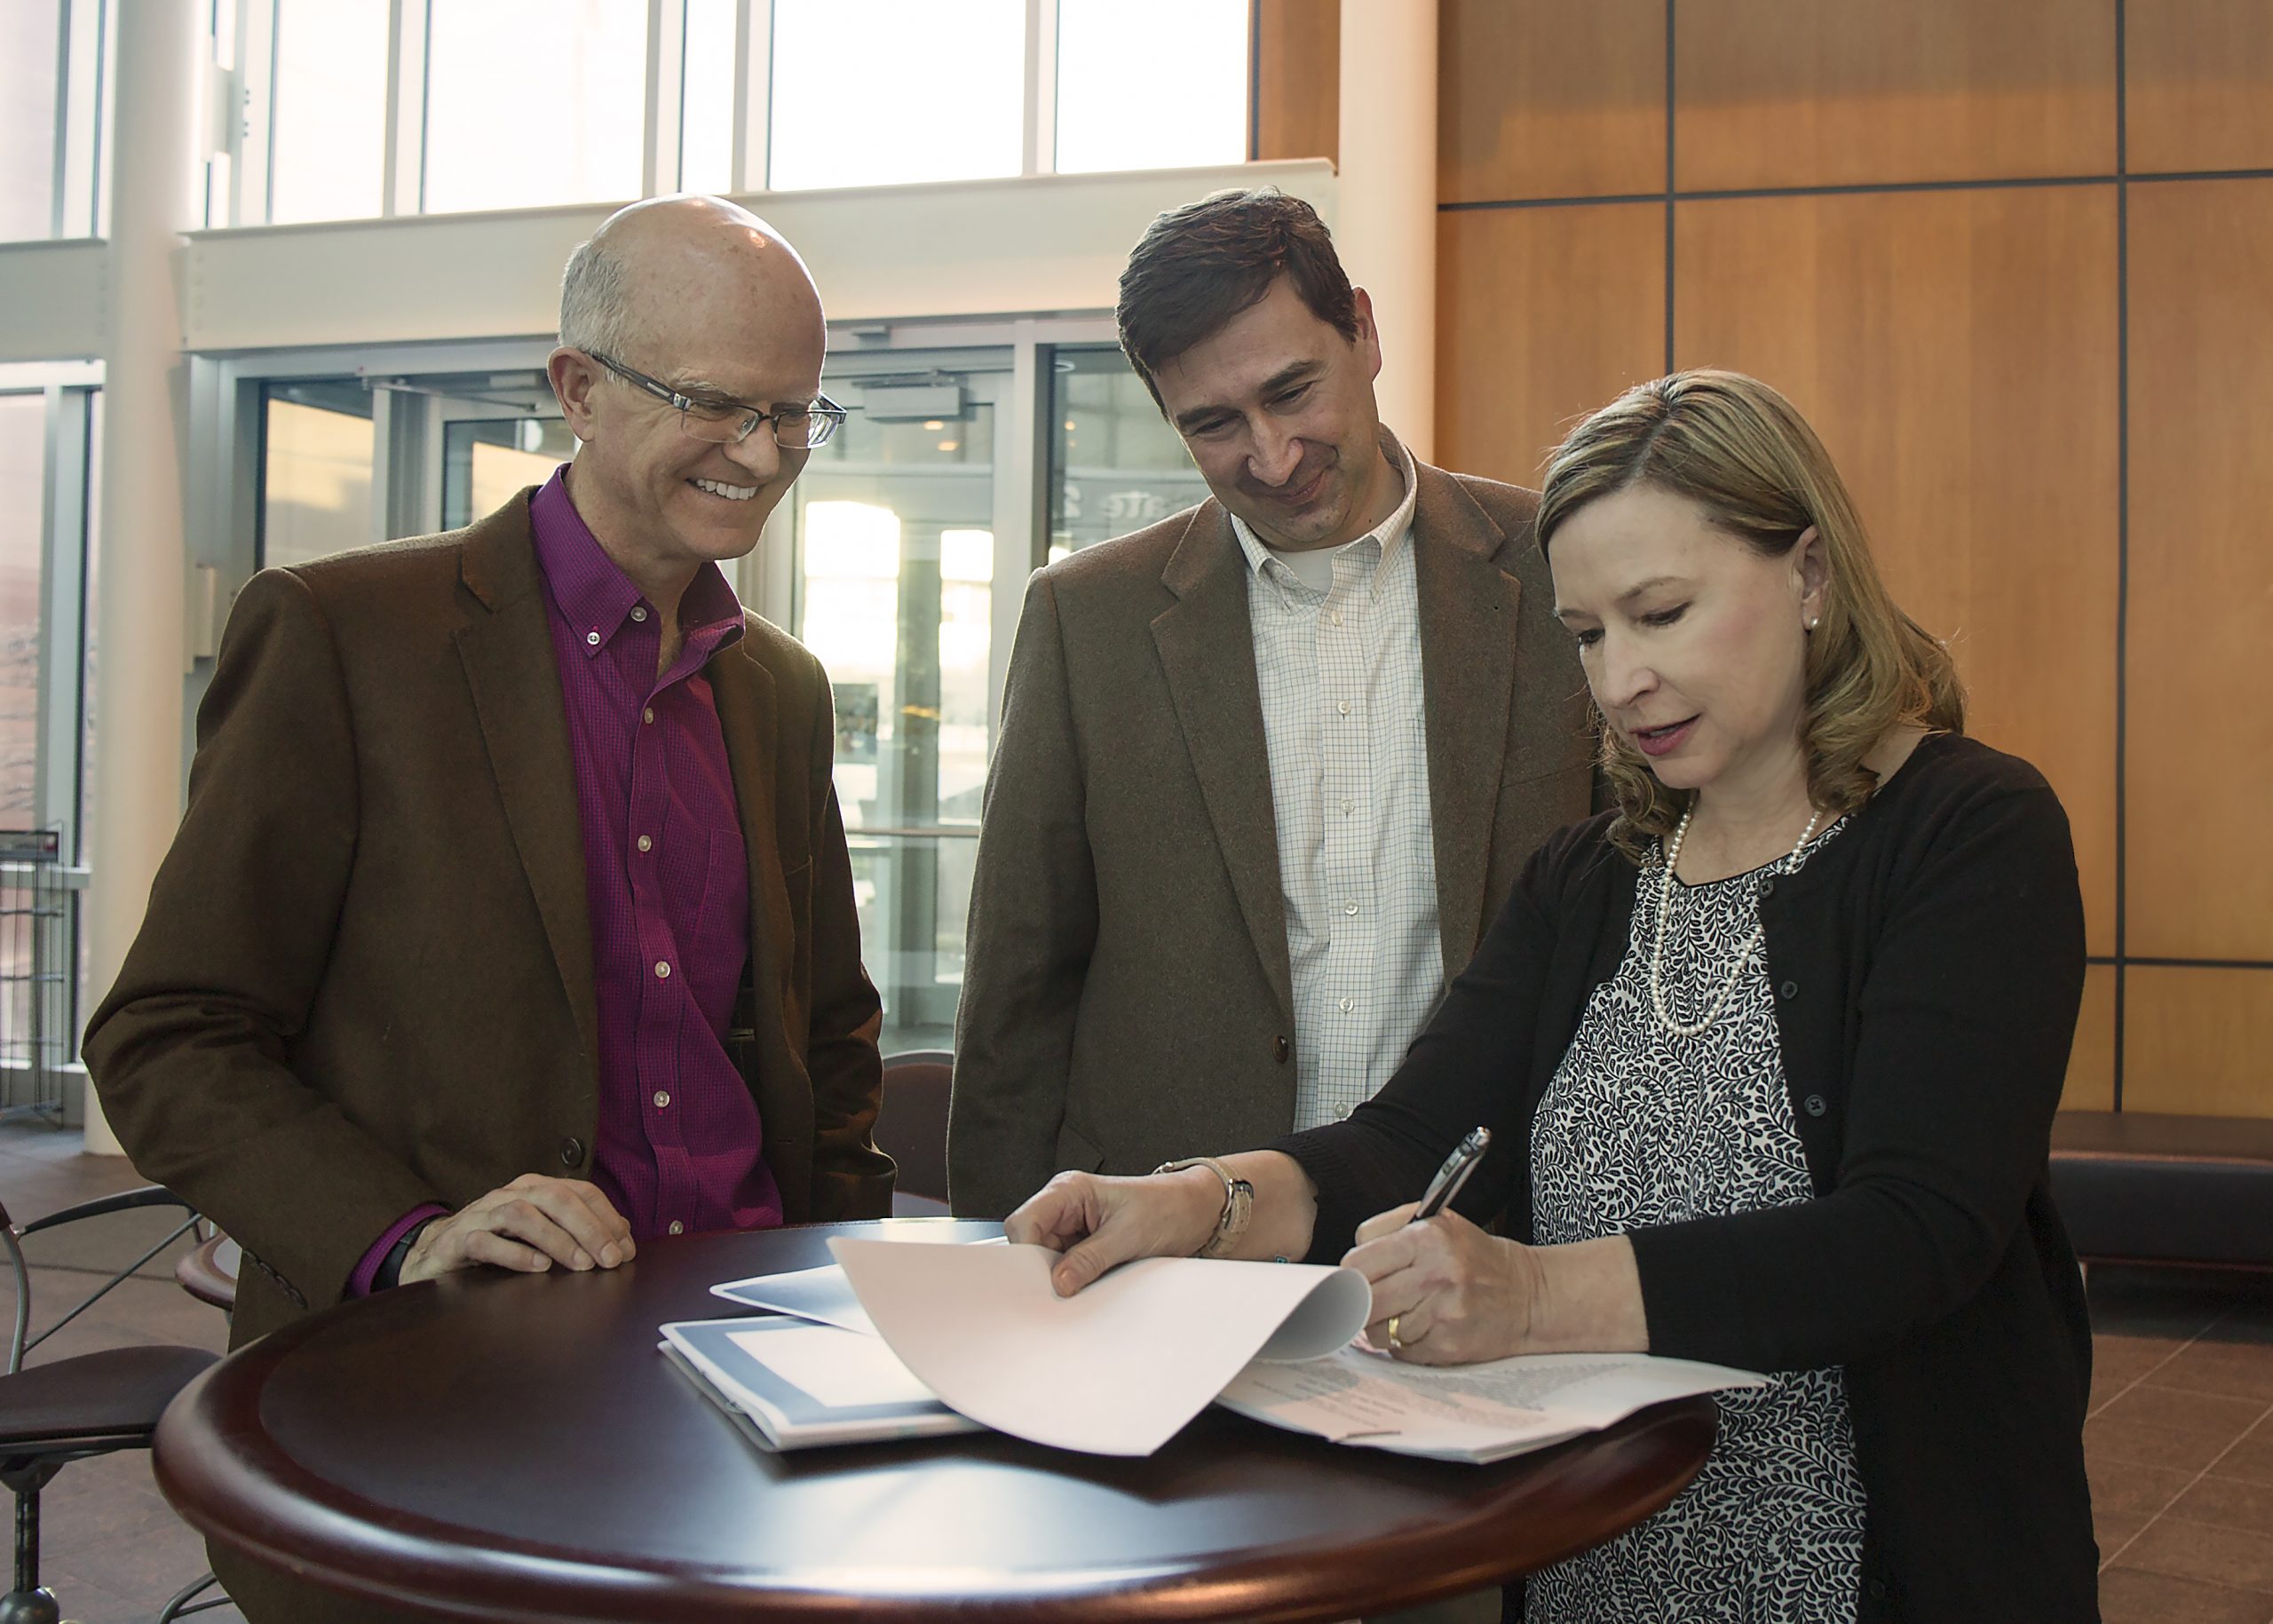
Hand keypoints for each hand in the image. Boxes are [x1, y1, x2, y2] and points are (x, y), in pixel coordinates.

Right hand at [399, 1174, 636, 1284]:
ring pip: (523, 1214)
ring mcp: (483, 1214)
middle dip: (590, 1228)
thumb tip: (622, 1236)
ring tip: (580, 1264)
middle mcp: (510, 1194)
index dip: (607, 1217)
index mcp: (534, 1188)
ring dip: (557, 1239)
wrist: (435, 1252)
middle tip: (611, 1259)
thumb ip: (576, 1228)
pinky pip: (486, 1241)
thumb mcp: (539, 1231)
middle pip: (556, 1198)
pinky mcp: (458, 1239)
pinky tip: (538, 1267)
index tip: (626, 1247)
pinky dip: (515, 1253)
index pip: (579, 1191)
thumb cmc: (495, 1241)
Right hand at [1004, 1169, 1222, 1296]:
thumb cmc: (1167, 1207)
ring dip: (1063, 1275)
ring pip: (1047, 1258)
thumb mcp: (1128, 1236)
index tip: (1041, 1278)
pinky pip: (1067, 1267)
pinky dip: (1075, 1279)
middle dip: (1044, 1268)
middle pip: (1031, 1242)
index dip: (1027, 1251)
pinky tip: (1091, 1284)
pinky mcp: (1085, 1244)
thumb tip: (1059, 1282)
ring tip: (1087, 1282)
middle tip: (1064, 1288)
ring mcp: (1074, 1226)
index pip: (1025, 1221)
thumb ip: (1089, 1258)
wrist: (1198, 1212)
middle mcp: (1066, 1205)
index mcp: (1069, 1189)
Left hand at [1342, 1201, 1539, 1365]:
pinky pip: (1401, 1352)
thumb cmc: (1476, 1258)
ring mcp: (1442, 1313)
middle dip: (1359, 1303)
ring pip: (1378, 1330)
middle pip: (1363, 1300)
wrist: (1528, 1294)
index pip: (1358, 1262)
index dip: (1350, 1274)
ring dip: (1383, 1326)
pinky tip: (1423, 1329)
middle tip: (1368, 1301)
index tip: (1354, 1279)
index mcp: (1427, 1237)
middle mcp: (1435, 1274)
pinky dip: (1404, 1344)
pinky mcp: (1447, 1346)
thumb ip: (1389, 1229)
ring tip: (1402, 1314)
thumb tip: (1348, 1261)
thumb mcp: (1440, 1222)